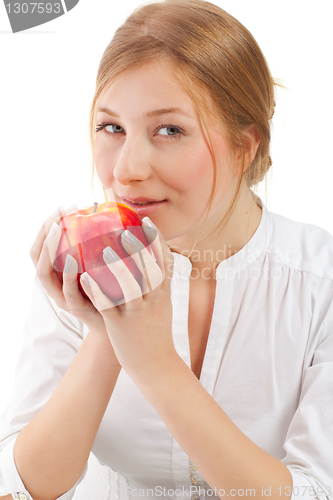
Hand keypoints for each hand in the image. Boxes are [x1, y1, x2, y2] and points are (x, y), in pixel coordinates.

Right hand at [29, 205, 117, 352]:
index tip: (63, 207)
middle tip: (58, 216)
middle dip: (44, 234)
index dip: (47, 226)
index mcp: (59, 272)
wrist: (121, 324)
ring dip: (50, 250)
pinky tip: (76, 258)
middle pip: (37, 257)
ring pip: (45, 275)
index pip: (43, 245)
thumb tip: (115, 211)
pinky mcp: (74, 309)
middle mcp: (55, 284)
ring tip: (59, 231)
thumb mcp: (105, 264)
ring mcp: (62, 297)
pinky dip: (68, 275)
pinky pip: (67, 291)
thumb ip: (103, 244)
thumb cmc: (113, 289)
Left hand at [79, 218, 177, 379]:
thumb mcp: (162, 306)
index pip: (164, 262)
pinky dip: (97, 291)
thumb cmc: (155, 332)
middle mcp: (153, 300)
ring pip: (130, 287)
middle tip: (126, 229)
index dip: (157, 240)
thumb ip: (157, 285)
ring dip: (118, 268)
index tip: (146, 222)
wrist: (156, 364)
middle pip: (150, 270)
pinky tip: (85, 279)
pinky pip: (108, 306)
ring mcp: (137, 313)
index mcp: (163, 293)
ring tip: (103, 252)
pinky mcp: (121, 325)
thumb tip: (152, 263)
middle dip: (140, 248)